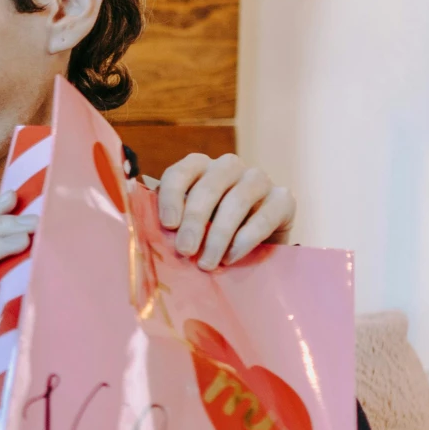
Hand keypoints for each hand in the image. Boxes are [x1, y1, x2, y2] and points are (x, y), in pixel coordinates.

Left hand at [155, 152, 293, 268]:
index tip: (168, 225)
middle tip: (185, 251)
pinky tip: (231, 257)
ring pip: (238, 200)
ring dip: (219, 234)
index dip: (172, 196)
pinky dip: (246, 239)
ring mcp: (258, 179)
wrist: (256, 246)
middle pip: (209, 186)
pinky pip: (266, 216)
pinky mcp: (284, 199)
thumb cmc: (209, 234)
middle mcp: (229, 167)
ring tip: (206, 263)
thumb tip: (144, 235)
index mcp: (199, 167)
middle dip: (195, 221)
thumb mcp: (187, 226)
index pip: (181, 172)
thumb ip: (170, 223)